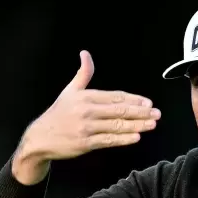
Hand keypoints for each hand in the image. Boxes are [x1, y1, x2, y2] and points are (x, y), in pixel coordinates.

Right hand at [12, 51, 160, 183]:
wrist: (40, 137)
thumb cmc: (58, 114)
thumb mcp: (69, 91)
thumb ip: (82, 74)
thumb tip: (85, 53)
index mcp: (86, 96)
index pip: (115, 96)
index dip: (133, 99)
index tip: (148, 103)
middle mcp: (87, 110)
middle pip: (119, 110)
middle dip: (140, 112)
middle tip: (156, 113)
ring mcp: (87, 127)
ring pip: (116, 125)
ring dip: (137, 125)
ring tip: (152, 125)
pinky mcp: (85, 143)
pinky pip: (108, 141)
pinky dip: (123, 139)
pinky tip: (136, 137)